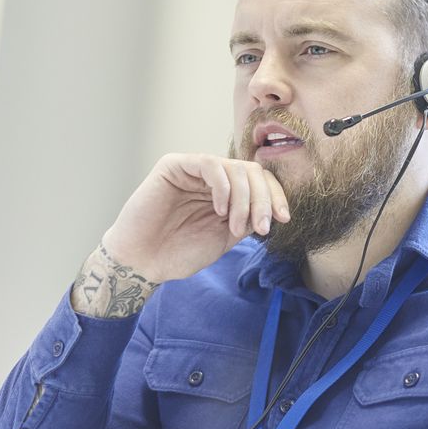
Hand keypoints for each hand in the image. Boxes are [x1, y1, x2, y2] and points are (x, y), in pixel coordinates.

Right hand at [102, 153, 289, 284]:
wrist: (143, 263)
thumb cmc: (179, 253)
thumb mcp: (225, 238)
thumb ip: (247, 219)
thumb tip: (275, 209)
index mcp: (225, 193)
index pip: (259, 182)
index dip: (275, 196)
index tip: (284, 219)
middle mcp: (211, 178)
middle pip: (252, 172)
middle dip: (263, 199)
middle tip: (260, 228)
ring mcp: (193, 170)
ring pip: (235, 168)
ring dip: (244, 199)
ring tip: (235, 226)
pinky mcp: (174, 166)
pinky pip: (209, 164)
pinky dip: (222, 187)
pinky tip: (219, 210)